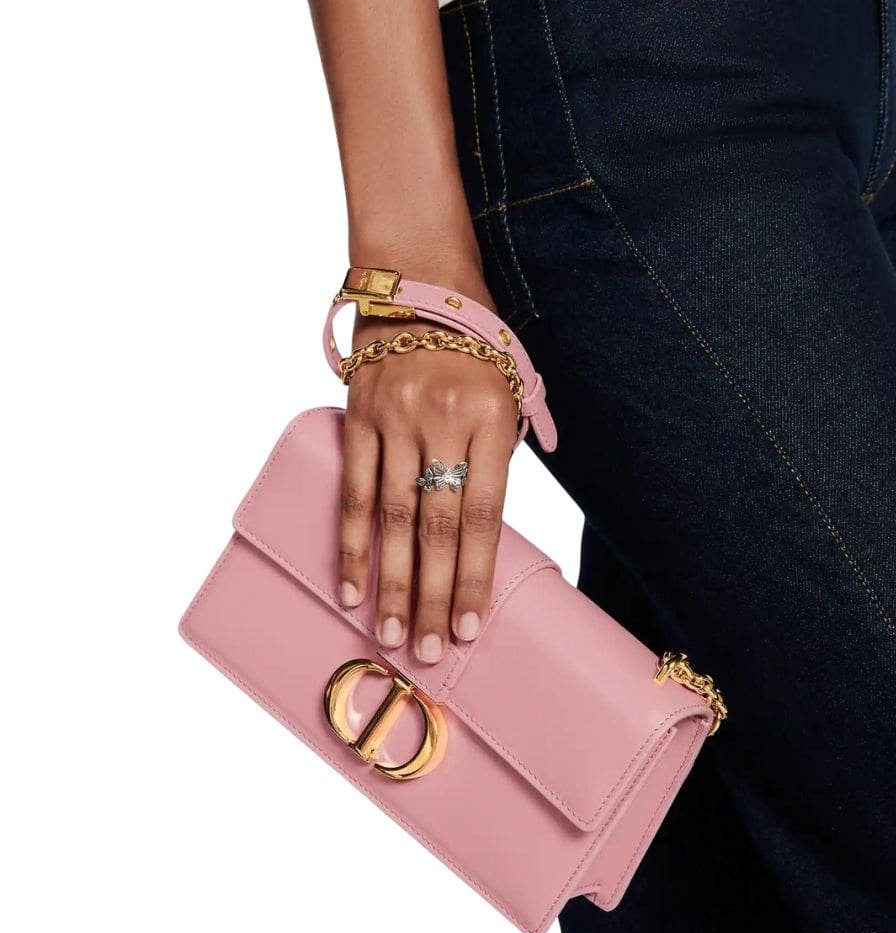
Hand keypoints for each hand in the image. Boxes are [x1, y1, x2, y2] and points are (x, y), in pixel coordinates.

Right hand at [337, 272, 517, 664]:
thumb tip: (483, 533)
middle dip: (436, 596)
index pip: (484, 516)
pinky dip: (349, 542)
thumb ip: (500, 458)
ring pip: (392, 517)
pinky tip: (351, 586)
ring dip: (393, 583)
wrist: (419, 281)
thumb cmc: (476, 348)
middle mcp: (441, 422)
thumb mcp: (509, 393)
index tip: (473, 627)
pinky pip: (352, 490)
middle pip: (438, 527)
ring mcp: (394, 420)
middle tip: (434, 652)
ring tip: (395, 635)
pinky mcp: (356, 418)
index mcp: (489, 419)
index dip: (477, 576)